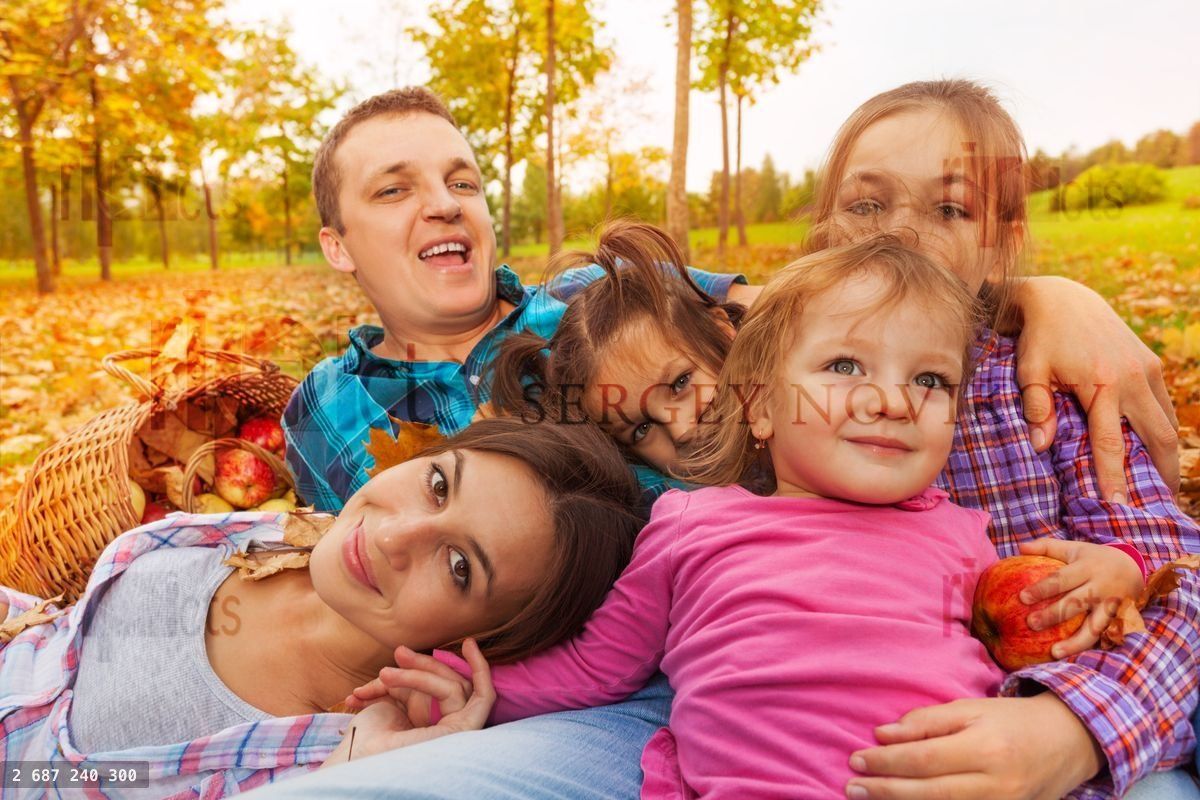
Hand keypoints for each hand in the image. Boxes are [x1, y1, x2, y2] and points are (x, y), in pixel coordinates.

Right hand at [324, 639, 493, 766]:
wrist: (357, 767)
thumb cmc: (399, 759)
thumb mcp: (438, 738)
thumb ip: (461, 718)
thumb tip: (481, 691)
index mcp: (458, 731)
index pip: (480, 695)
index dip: (479, 667)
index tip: (468, 643)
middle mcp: (442, 721)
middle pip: (445, 681)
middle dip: (423, 666)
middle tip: (399, 655)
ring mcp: (419, 714)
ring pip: (418, 680)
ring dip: (397, 675)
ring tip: (380, 676)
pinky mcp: (398, 709)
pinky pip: (393, 688)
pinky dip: (374, 690)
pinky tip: (356, 696)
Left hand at [845, 693, 1103, 799]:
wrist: (1068, 743)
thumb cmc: (1011, 721)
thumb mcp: (971, 708)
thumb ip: (927, 721)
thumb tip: (882, 733)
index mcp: (986, 749)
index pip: (925, 759)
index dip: (887, 762)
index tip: (856, 759)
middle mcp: (996, 785)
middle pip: (930, 793)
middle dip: (886, 791)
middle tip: (852, 786)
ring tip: (868, 798)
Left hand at [1014, 276, 1179, 500]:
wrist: (1062, 298)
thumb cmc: (1039, 338)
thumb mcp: (1029, 370)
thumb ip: (1036, 408)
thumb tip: (1041, 446)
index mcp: (1102, 383)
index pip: (1111, 442)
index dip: (1114, 476)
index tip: (1116, 504)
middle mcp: (1133, 377)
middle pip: (1160, 436)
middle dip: (1163, 472)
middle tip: (1157, 504)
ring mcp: (1147, 369)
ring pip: (1169, 422)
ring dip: (1167, 453)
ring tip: (1161, 483)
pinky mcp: (1151, 362)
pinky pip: (1164, 404)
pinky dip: (1163, 429)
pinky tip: (1156, 449)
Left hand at [1016, 538, 1143, 657]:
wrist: (1134, 568)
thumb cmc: (1094, 559)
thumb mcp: (1074, 548)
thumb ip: (1047, 547)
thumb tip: (1020, 547)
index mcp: (1087, 568)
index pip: (1062, 579)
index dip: (1042, 589)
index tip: (1022, 598)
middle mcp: (1101, 587)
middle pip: (1076, 604)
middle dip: (1053, 615)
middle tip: (1030, 624)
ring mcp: (1113, 607)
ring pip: (1095, 627)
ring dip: (1075, 642)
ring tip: (1054, 652)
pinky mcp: (1121, 621)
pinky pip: (1104, 637)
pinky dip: (1089, 647)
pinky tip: (1072, 657)